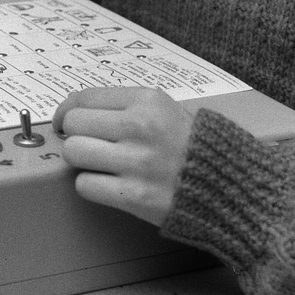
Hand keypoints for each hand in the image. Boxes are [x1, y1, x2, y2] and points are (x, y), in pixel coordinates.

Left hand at [53, 87, 193, 226]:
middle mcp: (140, 127)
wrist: (228, 186)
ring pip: (74, 152)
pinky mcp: (134, 196)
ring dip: (80, 160)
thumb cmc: (194, 146)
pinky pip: (85, 185)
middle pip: (74, 124)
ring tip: (98, 164)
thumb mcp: (167, 110)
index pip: (85, 98)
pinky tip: (108, 184)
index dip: (68, 110)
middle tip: (87, 144)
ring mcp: (137, 162)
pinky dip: (91, 186)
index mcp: (148, 100)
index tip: (66, 121)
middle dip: (74, 135)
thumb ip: (126, 105)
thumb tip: (75, 108)